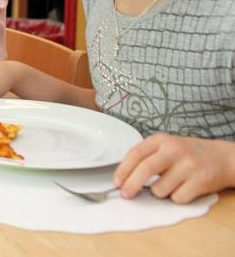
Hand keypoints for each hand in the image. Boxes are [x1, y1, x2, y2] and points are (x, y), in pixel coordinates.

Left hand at [113, 134, 234, 203]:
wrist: (221, 158)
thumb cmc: (187, 155)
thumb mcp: (166, 147)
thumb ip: (147, 157)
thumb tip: (123, 178)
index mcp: (161, 140)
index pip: (136, 153)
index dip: (123, 169)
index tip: (116, 182)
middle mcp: (174, 150)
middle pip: (145, 169)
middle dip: (131, 185)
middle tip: (126, 195)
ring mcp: (188, 165)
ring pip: (160, 188)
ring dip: (159, 192)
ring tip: (169, 184)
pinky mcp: (200, 181)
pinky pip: (177, 198)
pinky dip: (176, 198)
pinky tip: (183, 188)